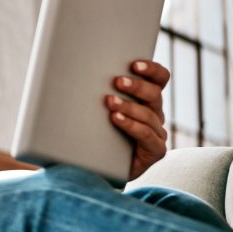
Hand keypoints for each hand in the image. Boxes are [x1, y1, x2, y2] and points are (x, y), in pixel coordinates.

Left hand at [105, 60, 169, 180]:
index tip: (134, 63)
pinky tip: (116, 119)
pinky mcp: (156, 151)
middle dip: (137, 86)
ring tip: (109, 101)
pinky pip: (147, 135)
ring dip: (129, 106)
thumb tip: (72, 70)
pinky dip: (131, 125)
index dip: (151, 70)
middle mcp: (155, 114)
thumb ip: (96, 92)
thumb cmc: (94, 134)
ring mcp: (157, 133)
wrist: (96, 168)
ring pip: (149, 114)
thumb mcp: (95, 111)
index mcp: (147, 100)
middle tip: (117, 81)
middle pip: (155, 94)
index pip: (160, 79)